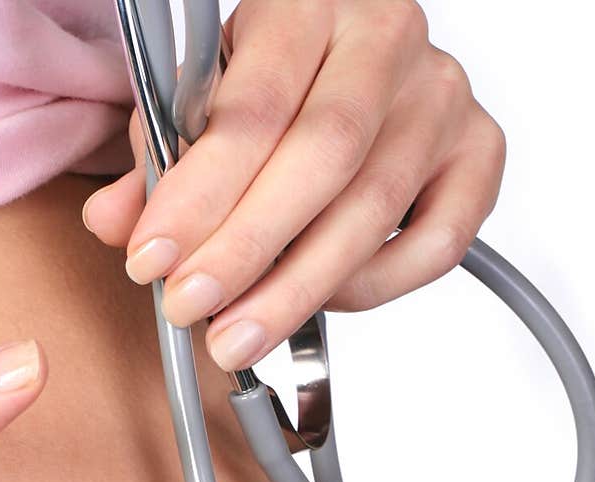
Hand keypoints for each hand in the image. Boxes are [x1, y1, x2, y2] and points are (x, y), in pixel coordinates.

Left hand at [84, 0, 505, 368]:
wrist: (359, 58)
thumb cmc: (275, 82)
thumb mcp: (203, 98)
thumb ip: (158, 158)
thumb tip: (113, 223)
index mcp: (308, 4)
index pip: (255, 106)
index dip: (200, 193)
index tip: (152, 259)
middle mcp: (386, 40)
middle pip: (322, 158)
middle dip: (246, 249)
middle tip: (192, 311)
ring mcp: (442, 97)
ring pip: (373, 209)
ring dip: (296, 288)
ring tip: (237, 336)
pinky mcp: (480, 154)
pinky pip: (435, 244)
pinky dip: (372, 287)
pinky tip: (320, 300)